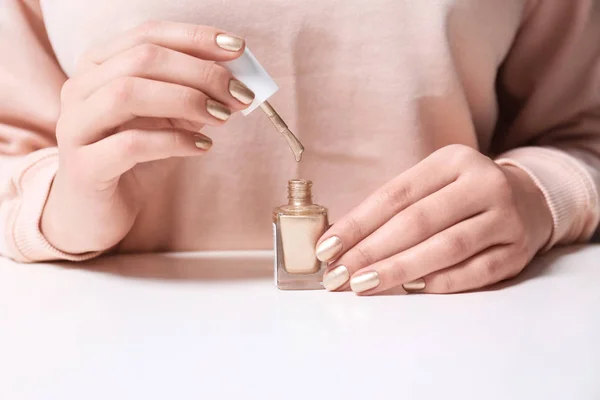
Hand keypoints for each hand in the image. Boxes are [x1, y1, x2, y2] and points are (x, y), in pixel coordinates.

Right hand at [41, 21, 255, 253]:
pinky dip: (173, 142)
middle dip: (200, 72)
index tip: (238, 48)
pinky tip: (202, 147)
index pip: (147, 35)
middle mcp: (80, 89)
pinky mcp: (84, 167)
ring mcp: (75, 126)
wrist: (97, 212)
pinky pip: (130, 145)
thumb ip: (192, 94)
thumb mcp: (167, 119)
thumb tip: (235, 78)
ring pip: (127, 94)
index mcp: (98, 66)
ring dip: (186, 100)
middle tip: (239, 93)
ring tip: (222, 116)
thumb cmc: (134, 159)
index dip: (195, 38)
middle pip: (142, 59)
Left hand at [316, 145, 552, 294]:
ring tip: (364, 284)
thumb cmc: (461, 195)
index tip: (327, 249)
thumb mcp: (433, 183)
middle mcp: (483, 183)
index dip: (357, 224)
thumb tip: (343, 244)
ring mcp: (505, 217)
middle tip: (339, 275)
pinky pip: (475, 272)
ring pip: (446, 247)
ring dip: (399, 269)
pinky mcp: (517, 250)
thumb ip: (394, 207)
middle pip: (418, 222)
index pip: (395, 195)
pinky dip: (440, 282)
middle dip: (371, 251)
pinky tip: (411, 289)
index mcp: (452, 161)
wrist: (528, 199)